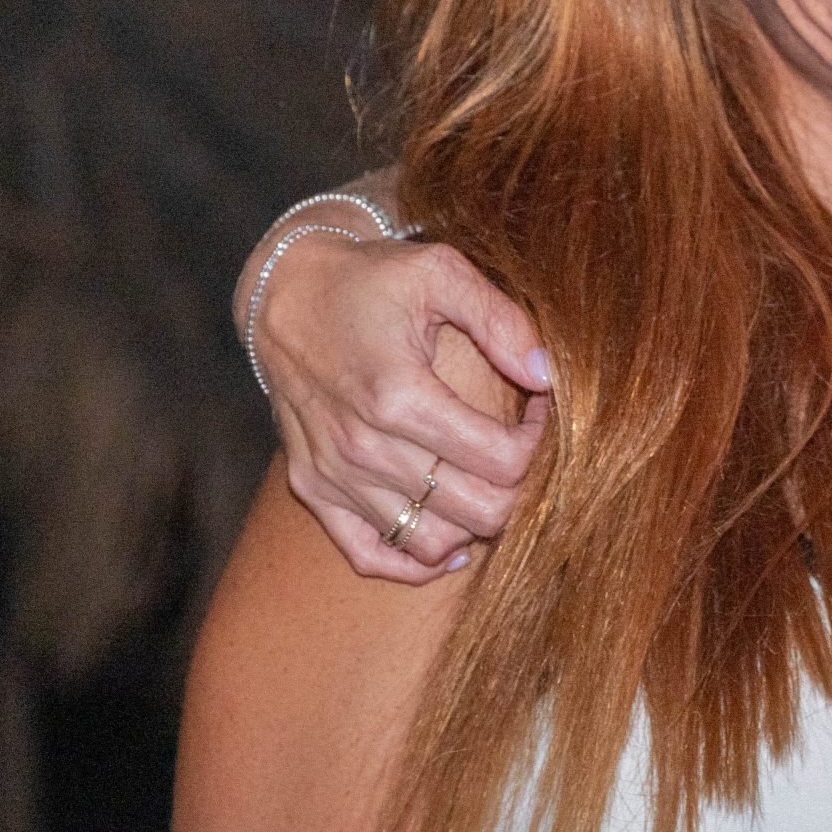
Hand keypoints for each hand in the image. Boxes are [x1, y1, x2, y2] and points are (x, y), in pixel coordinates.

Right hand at [255, 233, 548, 582]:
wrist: (283, 292)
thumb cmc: (369, 278)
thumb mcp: (439, 272)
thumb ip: (500, 320)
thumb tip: (548, 374)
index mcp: (399, 395)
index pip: (502, 460)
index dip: (541, 440)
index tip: (544, 409)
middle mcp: (363, 447)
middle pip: (478, 510)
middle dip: (521, 485)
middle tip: (525, 447)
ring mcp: (333, 475)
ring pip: (433, 542)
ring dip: (476, 520)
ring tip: (490, 478)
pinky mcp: (312, 488)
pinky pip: (372, 555)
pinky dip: (417, 559)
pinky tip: (452, 534)